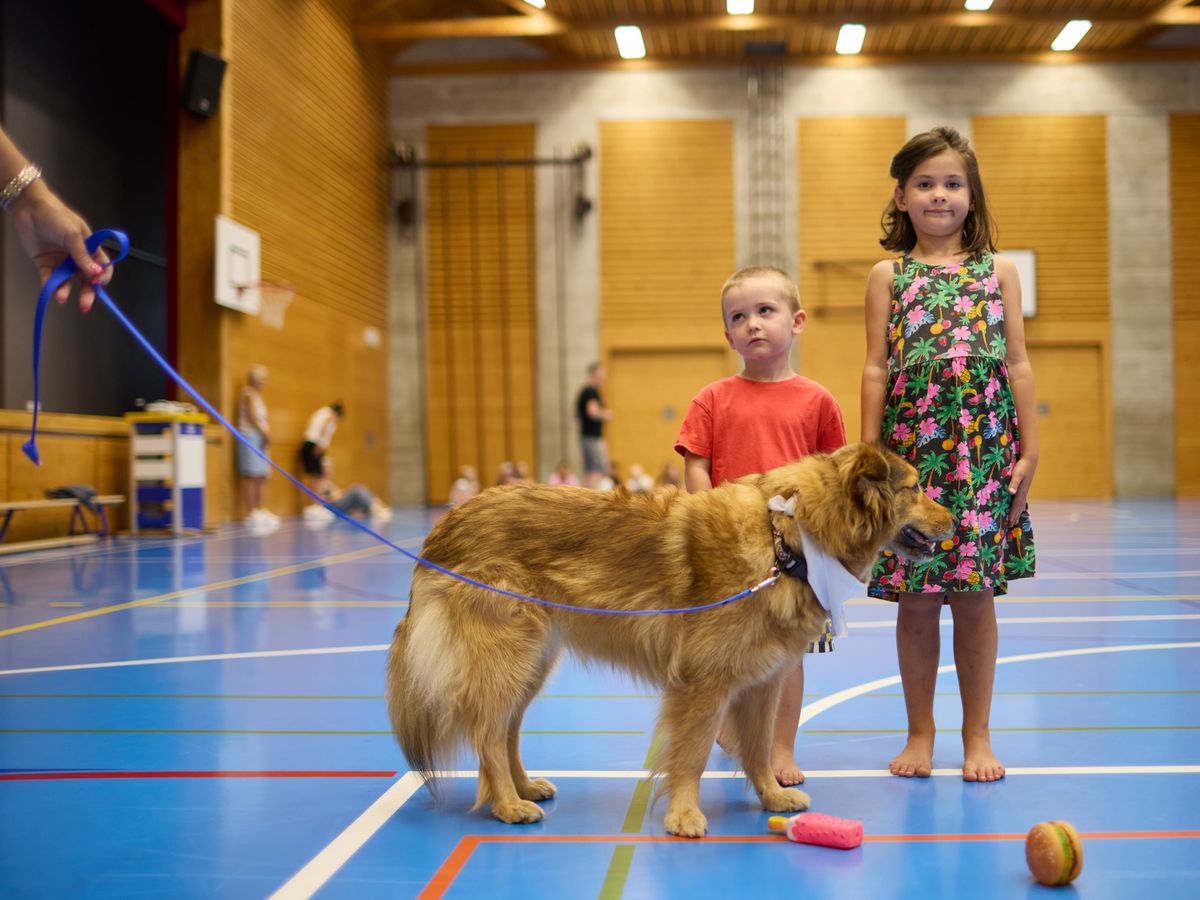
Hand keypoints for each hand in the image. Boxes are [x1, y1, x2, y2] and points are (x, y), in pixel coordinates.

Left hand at [9, 180, 109, 311]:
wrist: (29, 208)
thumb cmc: (55, 214)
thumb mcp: (73, 234)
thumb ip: (83, 256)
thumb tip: (96, 273)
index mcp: (90, 248)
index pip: (102, 267)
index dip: (102, 277)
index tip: (97, 284)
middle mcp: (77, 257)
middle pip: (86, 279)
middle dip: (87, 293)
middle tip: (85, 306)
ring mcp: (61, 262)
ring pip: (67, 282)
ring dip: (66, 290)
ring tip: (61, 297)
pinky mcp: (45, 264)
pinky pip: (49, 278)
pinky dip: (50, 286)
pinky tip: (51, 292)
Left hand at [1006, 456, 1036, 525]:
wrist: (1030, 460)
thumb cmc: (1022, 466)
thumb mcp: (1017, 474)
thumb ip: (1013, 483)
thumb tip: (1011, 492)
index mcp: (1021, 491)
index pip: (1015, 505)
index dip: (1012, 514)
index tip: (1009, 522)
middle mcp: (1023, 492)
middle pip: (1018, 507)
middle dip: (1014, 516)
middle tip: (1011, 525)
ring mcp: (1024, 490)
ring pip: (1020, 504)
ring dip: (1017, 512)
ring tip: (1015, 520)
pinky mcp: (1024, 487)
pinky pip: (1021, 499)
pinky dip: (1019, 505)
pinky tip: (1019, 507)